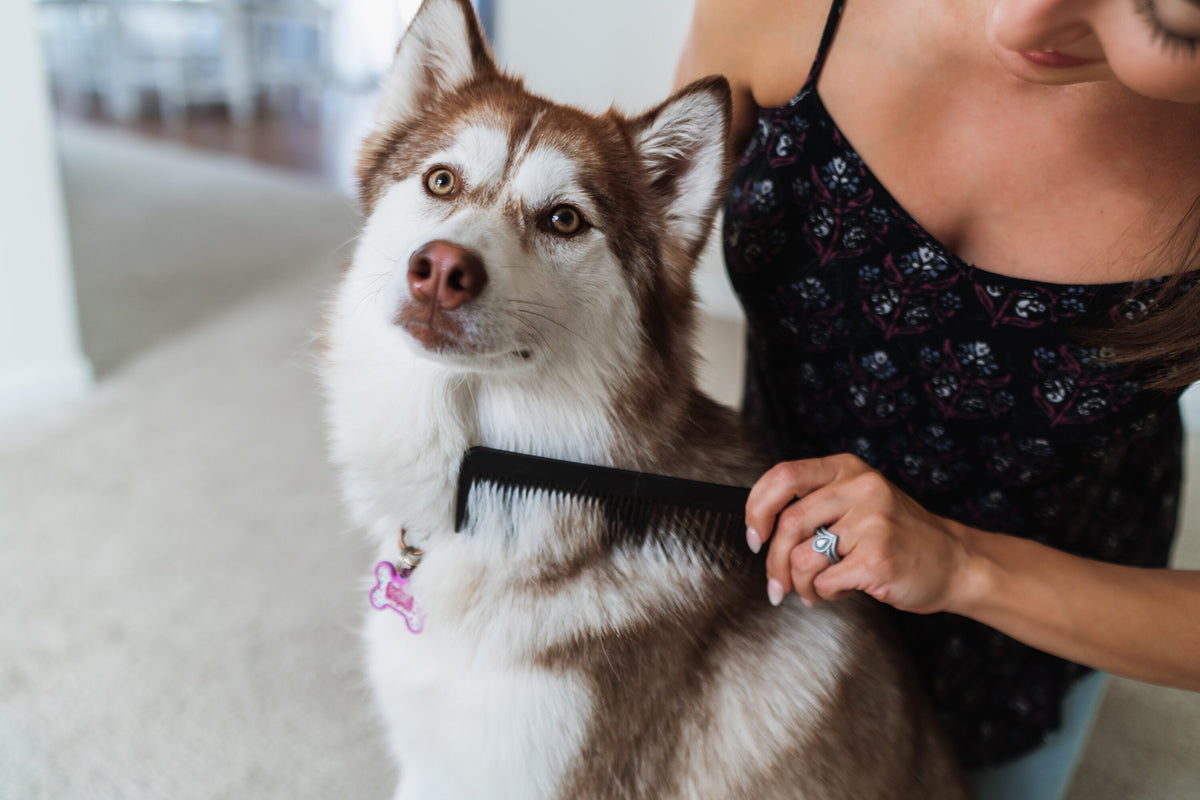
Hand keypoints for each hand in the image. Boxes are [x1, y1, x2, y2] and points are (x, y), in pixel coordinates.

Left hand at [745, 454, 972, 613]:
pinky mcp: (878, 558)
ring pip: (802, 557)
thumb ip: (816, 503)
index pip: (783, 476)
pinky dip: (824, 593)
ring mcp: (872, 523)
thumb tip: (760, 528)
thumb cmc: (898, 535)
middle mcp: (860, 488)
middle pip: (788, 523)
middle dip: (774, 562)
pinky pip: (825, 581)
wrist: (955, 562)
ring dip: (799, 583)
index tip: (755, 536)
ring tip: (813, 590)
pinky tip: (840, 590)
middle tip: (776, 584)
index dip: (757, 508)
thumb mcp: (859, 501)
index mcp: (848, 469)